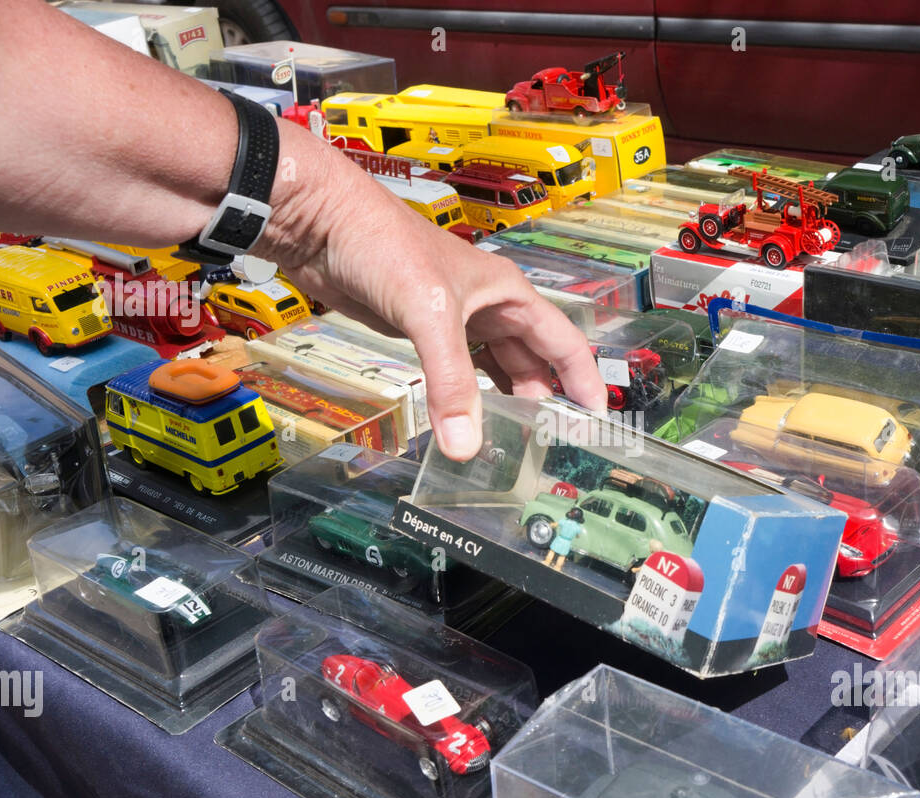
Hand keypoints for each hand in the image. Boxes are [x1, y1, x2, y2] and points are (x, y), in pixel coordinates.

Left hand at [258, 123, 607, 459]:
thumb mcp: (429, 314)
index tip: (596, 421)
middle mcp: (489, 308)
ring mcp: (455, 321)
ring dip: (505, 405)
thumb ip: (451, 381)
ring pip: (495, 370)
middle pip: (532, 363)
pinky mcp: (422, 332)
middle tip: (550, 449)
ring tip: (515, 445)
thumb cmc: (383, 244)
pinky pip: (456, 374)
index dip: (584, 382)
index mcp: (508, 295)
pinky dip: (465, 399)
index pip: (564, 345)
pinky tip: (466, 423)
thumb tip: (465, 444)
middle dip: (544, 403)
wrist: (324, 225)